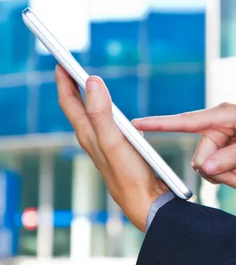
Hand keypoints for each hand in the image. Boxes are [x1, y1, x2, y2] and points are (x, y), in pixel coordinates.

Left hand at [55, 65, 168, 231]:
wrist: (146, 203)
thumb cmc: (130, 176)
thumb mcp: (114, 141)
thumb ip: (102, 112)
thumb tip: (92, 81)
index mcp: (88, 134)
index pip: (69, 102)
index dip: (63, 80)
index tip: (60, 61)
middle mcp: (93, 139)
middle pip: (76, 107)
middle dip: (71, 86)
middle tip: (68, 67)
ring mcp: (105, 145)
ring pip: (90, 116)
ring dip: (85, 97)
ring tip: (86, 84)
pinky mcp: (119, 150)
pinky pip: (105, 124)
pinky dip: (103, 110)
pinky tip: (111, 112)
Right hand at [132, 103, 235, 191]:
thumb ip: (231, 157)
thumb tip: (204, 169)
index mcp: (221, 115)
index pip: (184, 121)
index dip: (159, 124)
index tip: (135, 124)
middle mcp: (217, 126)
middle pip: (201, 157)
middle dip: (221, 173)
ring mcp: (221, 139)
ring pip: (209, 167)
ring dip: (229, 177)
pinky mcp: (226, 150)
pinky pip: (219, 169)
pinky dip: (233, 177)